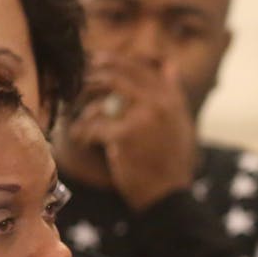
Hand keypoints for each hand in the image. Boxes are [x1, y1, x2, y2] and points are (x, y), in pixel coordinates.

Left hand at [68, 55, 196, 210]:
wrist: (167, 195)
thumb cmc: (171, 161)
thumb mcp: (181, 123)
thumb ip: (174, 94)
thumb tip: (169, 65)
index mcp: (171, 98)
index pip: (139, 67)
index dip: (114, 61)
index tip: (96, 62)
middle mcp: (159, 101)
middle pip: (117, 74)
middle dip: (93, 73)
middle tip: (77, 79)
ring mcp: (142, 116)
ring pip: (102, 96)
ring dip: (85, 103)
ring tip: (76, 113)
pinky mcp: (124, 135)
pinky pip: (94, 125)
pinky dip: (83, 132)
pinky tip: (80, 139)